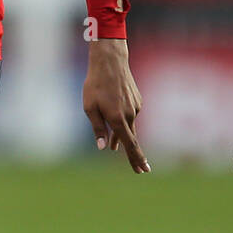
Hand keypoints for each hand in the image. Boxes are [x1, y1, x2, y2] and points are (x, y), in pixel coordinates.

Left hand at [82, 37, 149, 172]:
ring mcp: (135, 107)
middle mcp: (130, 115)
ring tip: (115, 146)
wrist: (110, 62)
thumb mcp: (90, 108)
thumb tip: (103, 147)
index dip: (135, 159)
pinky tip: (114, 113)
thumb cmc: (95, 85)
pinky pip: (130, 116)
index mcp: (117, 119)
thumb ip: (98, 129)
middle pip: (132, 140)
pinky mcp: (137, 101)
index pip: (129, 144)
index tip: (142, 170)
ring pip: (129, 127)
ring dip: (122, 136)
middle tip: (141, 170)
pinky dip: (123, 121)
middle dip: (135, 155)